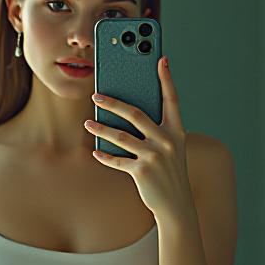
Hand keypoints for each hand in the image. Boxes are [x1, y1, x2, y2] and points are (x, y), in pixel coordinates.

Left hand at [83, 56, 195, 228]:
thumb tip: (127, 112)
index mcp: (176, 131)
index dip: (167, 79)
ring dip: (102, 128)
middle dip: (114, 102)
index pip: (172, 99)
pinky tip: (95, 151)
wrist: (176, 205)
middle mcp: (167, 141)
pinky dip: (105, 155)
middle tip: (96, 95)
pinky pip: (117, 160)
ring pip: (121, 136)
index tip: (161, 59)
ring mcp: (154, 156)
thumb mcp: (170, 148)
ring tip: (88, 122)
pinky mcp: (142, 171)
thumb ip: (155, 130)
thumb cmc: (169, 172)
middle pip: (136, 114)